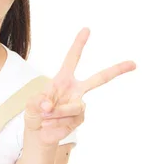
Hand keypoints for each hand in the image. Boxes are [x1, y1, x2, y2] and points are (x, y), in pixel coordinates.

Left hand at [24, 27, 136, 145]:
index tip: (87, 29)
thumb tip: (48, 105)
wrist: (39, 133)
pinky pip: (70, 120)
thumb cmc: (35, 114)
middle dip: (116, 70)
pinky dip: (56, 124)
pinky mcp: (80, 119)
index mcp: (63, 79)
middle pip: (100, 78)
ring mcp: (80, 104)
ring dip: (56, 113)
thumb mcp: (31, 105)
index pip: (72, 59)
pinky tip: (50, 126)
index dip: (78, 45)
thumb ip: (38, 102)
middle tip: (133, 63)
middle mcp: (76, 89)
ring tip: (45, 117)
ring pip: (74, 107)